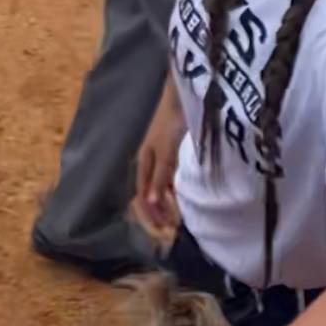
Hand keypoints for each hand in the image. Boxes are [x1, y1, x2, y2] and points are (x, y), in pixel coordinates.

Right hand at [130, 105, 184, 246]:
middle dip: (157, 212)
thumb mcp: (166, 152)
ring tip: (176, 218)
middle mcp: (149, 163)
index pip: (142, 196)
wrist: (183, 96)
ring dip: (166, 204)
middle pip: (149, 194)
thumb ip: (160, 176)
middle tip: (170, 228)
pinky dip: (173, 191)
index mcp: (143, 163)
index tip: (161, 229)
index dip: (150, 213)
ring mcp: (160, 159)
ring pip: (160, 188)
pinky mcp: (172, 153)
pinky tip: (180, 199)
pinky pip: (169, 179)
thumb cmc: (171, 121)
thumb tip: (151, 202)